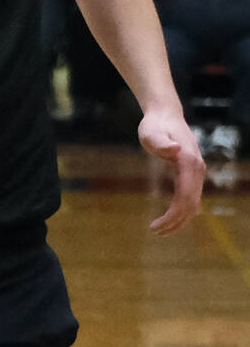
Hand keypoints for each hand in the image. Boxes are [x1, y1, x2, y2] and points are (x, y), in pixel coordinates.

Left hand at [138, 109, 203, 230]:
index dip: (172, 216)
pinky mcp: (192, 173)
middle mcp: (197, 170)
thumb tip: (175, 150)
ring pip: (194, 203)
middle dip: (175, 222)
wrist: (166, 114)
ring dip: (180, 219)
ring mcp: (197, 172)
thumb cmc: (155, 124)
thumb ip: (159, 142)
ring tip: (160, 230)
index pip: (185, 198)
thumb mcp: (150, 133)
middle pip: (191, 205)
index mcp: (189, 163)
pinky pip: (191, 197)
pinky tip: (171, 217)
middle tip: (155, 231)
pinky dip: (183, 210)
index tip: (155, 226)